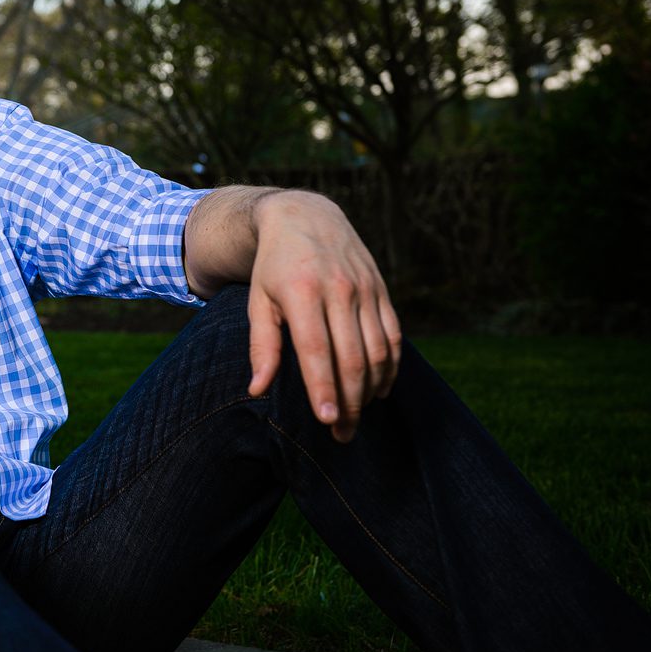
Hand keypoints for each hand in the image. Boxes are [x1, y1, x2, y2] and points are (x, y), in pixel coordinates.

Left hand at [245, 192, 401, 442]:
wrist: (305, 217)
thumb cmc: (273, 267)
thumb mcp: (257, 302)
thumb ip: (261, 347)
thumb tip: (257, 390)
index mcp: (302, 292)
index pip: (317, 350)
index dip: (324, 387)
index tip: (329, 421)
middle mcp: (339, 290)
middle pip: (352, 358)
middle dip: (350, 402)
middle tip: (343, 435)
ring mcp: (365, 290)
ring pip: (378, 351)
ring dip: (371, 391)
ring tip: (358, 419)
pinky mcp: (382, 291)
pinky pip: (393, 337)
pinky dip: (390, 367)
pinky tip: (379, 390)